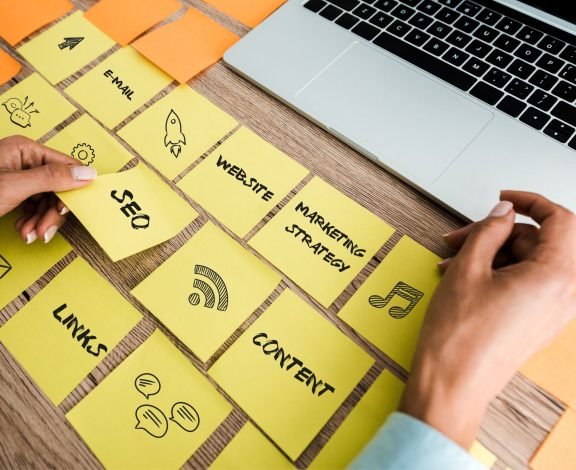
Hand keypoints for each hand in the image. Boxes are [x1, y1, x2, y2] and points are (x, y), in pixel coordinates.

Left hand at [0, 136, 95, 242]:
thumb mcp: (14, 187)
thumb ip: (52, 179)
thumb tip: (88, 173)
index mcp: (25, 150)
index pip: (65, 165)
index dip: (72, 188)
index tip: (70, 209)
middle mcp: (24, 161)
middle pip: (57, 187)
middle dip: (52, 213)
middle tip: (45, 231)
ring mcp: (18, 178)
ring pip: (47, 201)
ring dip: (41, 221)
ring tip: (30, 234)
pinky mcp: (13, 194)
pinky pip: (34, 208)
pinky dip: (31, 222)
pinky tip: (23, 231)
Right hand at [400, 191, 575, 448]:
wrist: (452, 384)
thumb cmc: (459, 338)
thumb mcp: (468, 269)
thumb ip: (488, 231)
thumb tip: (501, 213)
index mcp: (555, 277)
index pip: (560, 220)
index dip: (530, 202)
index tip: (505, 200)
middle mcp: (564, 296)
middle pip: (540, 242)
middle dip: (499, 234)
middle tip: (463, 236)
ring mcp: (553, 312)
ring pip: (530, 263)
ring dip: (493, 254)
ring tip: (455, 260)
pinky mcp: (538, 323)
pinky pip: (527, 284)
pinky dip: (499, 274)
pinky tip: (464, 277)